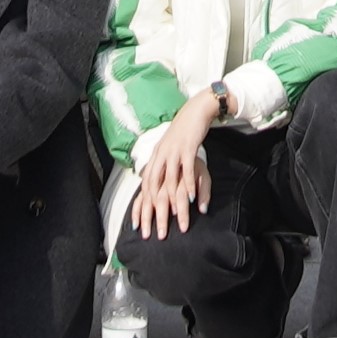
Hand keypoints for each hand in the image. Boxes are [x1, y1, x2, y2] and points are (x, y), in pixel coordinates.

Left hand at [123, 109, 213, 239]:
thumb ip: (165, 165)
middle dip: (153, 208)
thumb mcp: (170, 149)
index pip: (145, 184)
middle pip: (153, 185)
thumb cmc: (183, 133)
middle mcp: (160, 154)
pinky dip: (188, 184)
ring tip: (175, 215)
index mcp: (155, 156)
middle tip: (155, 227)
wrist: (195, 111)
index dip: (142, 204)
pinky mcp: (187, 147)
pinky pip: (186, 170)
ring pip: (168, 179)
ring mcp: (173, 151)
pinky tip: (191, 197)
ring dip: (172, 199)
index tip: (141, 224)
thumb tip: (161, 182)